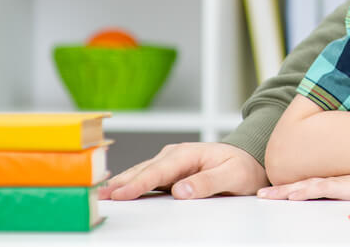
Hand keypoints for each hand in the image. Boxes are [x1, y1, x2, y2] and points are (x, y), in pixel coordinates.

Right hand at [100, 142, 267, 200]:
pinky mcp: (168, 173)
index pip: (159, 171)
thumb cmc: (242, 167)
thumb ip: (207, 182)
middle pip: (143, 171)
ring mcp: (169, 164)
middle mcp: (175, 155)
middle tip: (99, 196)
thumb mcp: (232, 176)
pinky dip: (130, 186)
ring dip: (121, 184)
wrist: (249, 163)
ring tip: (101, 195)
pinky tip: (117, 193)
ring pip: (141, 174)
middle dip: (121, 183)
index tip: (121, 193)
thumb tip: (180, 191)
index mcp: (188, 153)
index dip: (138, 183)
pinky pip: (146, 180)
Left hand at [258, 174, 349, 200]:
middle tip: (260, 194)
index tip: (273, 191)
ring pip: (305, 186)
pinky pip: (320, 189)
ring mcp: (338, 181)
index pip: (307, 183)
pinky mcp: (344, 186)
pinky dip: (304, 192)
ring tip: (265, 195)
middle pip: (300, 184)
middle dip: (279, 190)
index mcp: (336, 180)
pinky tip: (292, 195)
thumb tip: (345, 193)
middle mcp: (333, 179)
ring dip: (284, 191)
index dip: (289, 187)